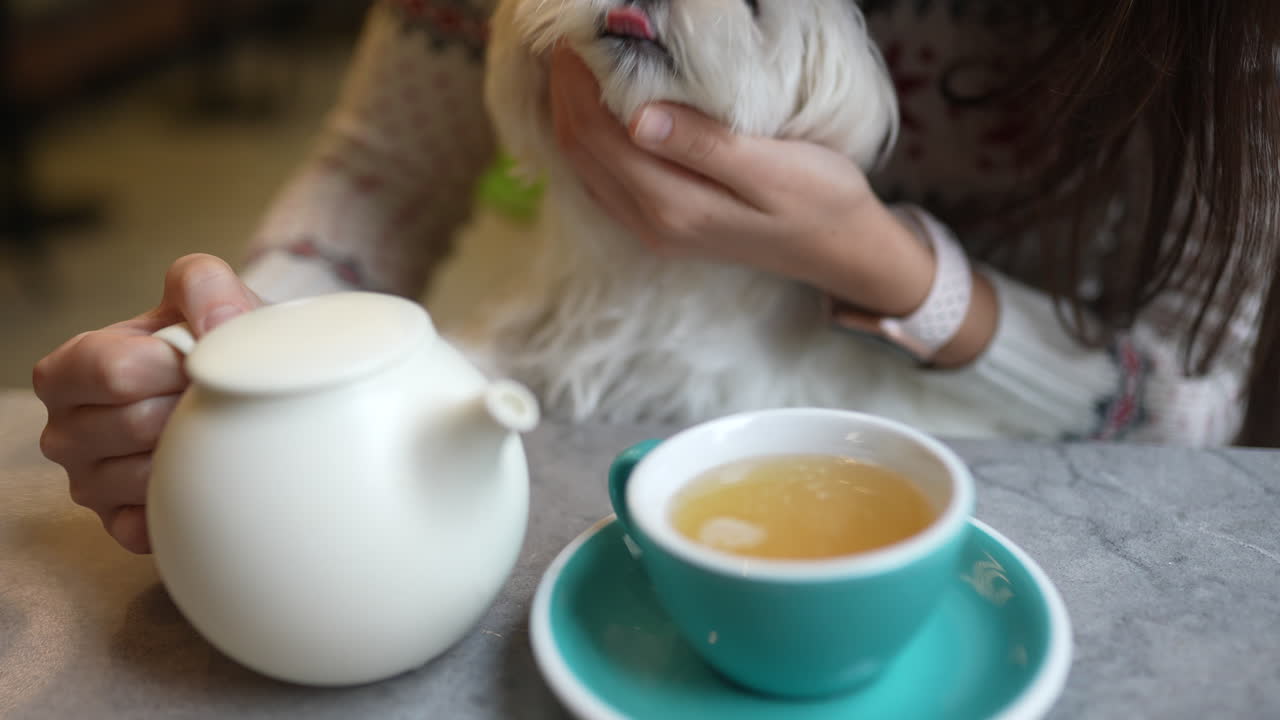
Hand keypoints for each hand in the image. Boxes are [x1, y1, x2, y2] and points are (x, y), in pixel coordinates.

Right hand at [32, 254, 261, 552]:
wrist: (239, 386)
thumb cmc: (211, 341)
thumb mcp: (204, 297)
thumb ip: (203, 285)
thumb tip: (216, 326)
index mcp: (68, 370)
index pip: (115, 371)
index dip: (177, 363)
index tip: (205, 356)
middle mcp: (65, 431)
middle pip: (137, 424)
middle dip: (191, 406)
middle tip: (215, 396)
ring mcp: (89, 484)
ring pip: (150, 476)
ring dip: (196, 450)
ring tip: (212, 427)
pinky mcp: (121, 526)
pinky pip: (154, 523)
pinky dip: (189, 496)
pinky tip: (203, 470)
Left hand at [547, 46, 934, 316]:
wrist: (841, 250)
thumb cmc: (820, 199)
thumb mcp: (772, 168)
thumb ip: (703, 145)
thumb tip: (637, 119)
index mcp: (674, 206)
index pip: (597, 134)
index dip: (577, 80)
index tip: (581, 32)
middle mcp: (652, 223)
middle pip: (579, 149)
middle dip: (566, 90)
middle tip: (574, 37)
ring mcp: (653, 229)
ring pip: (584, 165)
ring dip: (573, 112)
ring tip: (581, 63)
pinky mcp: (662, 226)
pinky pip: (603, 178)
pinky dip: (590, 138)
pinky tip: (600, 107)